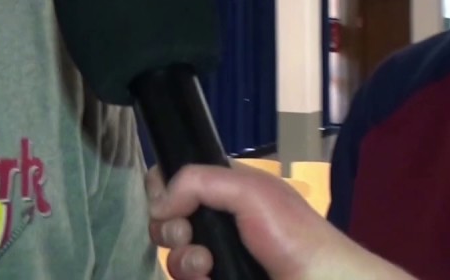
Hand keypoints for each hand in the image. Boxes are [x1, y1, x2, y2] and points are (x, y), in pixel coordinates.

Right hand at [147, 163, 417, 279]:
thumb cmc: (291, 233)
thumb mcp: (249, 191)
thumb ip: (198, 183)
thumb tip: (158, 205)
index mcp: (224, 190)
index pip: (176, 179)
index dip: (162, 188)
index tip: (165, 200)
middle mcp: (216, 222)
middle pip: (165, 221)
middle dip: (169, 228)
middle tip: (188, 234)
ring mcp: (216, 257)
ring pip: (173, 256)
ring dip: (183, 259)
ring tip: (207, 264)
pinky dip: (192, 279)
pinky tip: (210, 278)